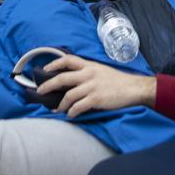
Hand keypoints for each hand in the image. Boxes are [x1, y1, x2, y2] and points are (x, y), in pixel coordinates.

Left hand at [38, 55, 155, 117]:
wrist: (134, 88)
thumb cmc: (118, 81)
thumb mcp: (101, 70)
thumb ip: (88, 72)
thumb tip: (73, 79)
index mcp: (89, 65)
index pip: (67, 60)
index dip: (54, 63)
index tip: (45, 69)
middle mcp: (88, 74)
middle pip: (62, 78)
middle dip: (48, 86)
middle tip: (40, 91)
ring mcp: (92, 87)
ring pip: (68, 95)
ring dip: (60, 105)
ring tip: (57, 110)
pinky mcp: (96, 99)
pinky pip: (78, 107)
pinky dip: (72, 112)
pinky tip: (71, 115)